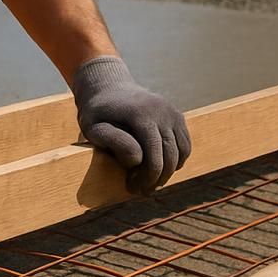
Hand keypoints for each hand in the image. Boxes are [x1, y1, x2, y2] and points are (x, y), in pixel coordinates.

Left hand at [72, 57, 191, 194]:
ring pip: (181, 153)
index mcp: (142, 115)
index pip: (155, 158)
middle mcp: (162, 111)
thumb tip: (137, 158)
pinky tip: (157, 166)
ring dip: (168, 172)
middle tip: (140, 189)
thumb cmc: (97, 112)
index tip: (131, 187)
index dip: (145, 179)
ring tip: (148, 179)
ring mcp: (172, 112)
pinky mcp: (177, 116)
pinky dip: (176, 160)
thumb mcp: (93, 126)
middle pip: (170, 158)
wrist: (108, 87)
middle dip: (157, 179)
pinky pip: (185, 145)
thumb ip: (112, 140)